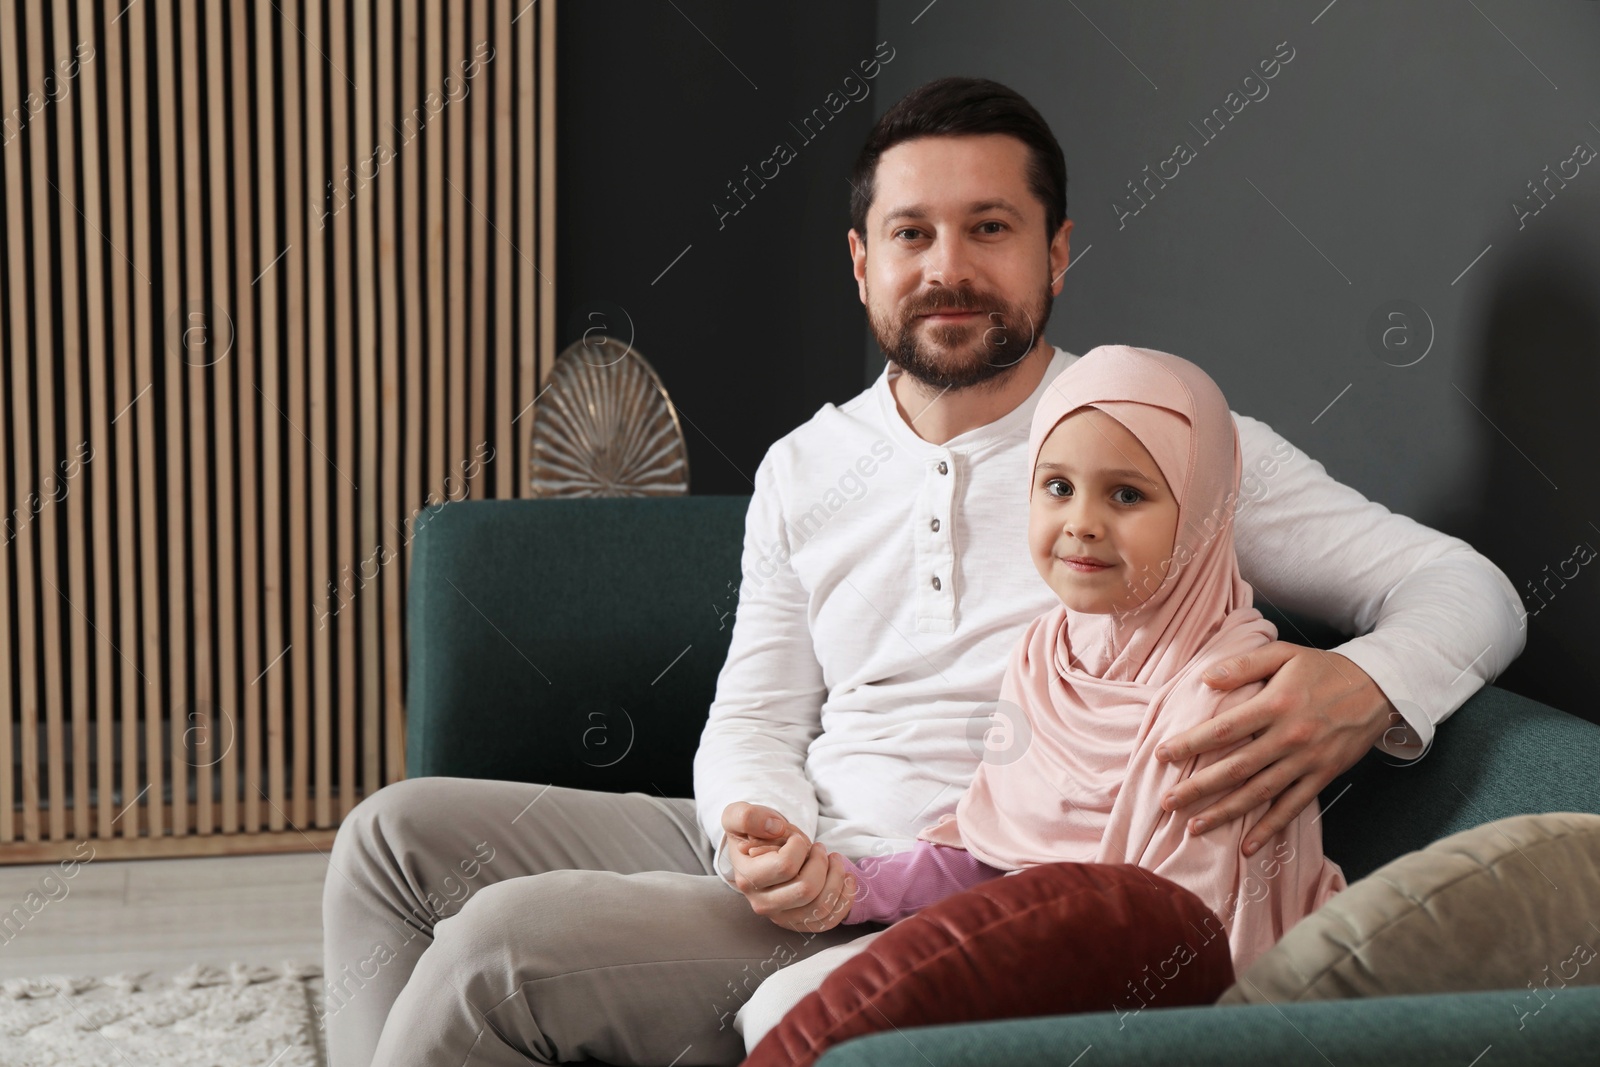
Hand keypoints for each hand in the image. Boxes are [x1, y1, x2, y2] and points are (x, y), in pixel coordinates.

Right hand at [721, 803, 855, 931]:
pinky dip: (844, 900)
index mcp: (747, 878)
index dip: (799, 847)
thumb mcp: (739, 815)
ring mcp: (781, 916)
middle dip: (822, 863)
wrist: (756, 850)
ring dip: (836, 879)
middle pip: (806, 890)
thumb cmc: (752, 832)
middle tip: (820, 848)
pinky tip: (846, 879)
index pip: (785, 867)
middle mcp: (762, 903)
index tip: (797, 838)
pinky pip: (827, 920)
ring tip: (835, 860)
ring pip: (820, 907)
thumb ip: (748, 817)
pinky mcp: (798, 922)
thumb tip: (775, 828)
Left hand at [1153, 643, 1395, 855]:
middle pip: (1236, 768)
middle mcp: (1289, 737)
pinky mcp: (1323, 777)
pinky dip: (1270, 828)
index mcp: (1276, 705)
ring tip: (1194, 827)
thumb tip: (1205, 678)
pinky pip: (1293, 807)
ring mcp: (1307, 761)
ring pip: (1259, 793)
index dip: (1191, 743)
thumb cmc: (1324, 669)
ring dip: (1225, 813)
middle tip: (1167, 802)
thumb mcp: (1284, 654)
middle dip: (1199, 787)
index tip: (1163, 755)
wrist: (1380, 688)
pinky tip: (1247, 846)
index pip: (1224, 729)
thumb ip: (1244, 665)